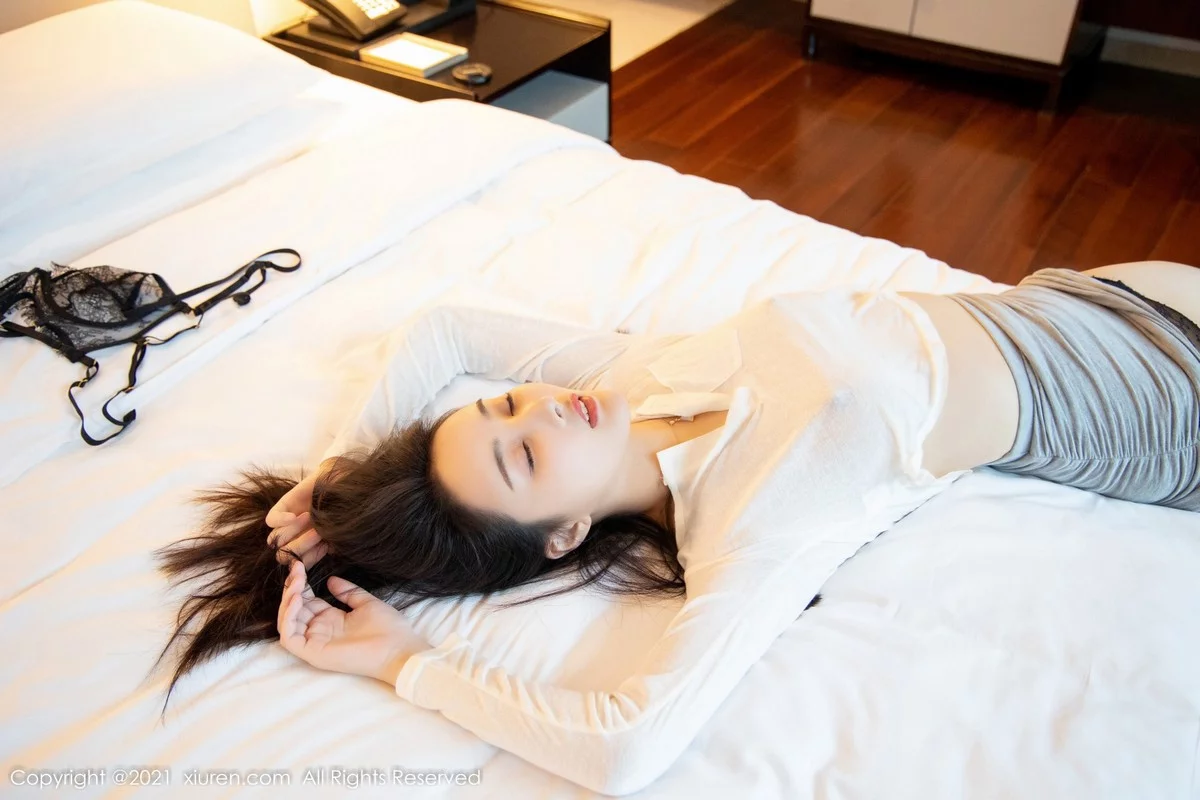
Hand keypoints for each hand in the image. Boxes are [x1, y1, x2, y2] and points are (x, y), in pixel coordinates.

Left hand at [267, 460, 336, 567]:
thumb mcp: (341, 532)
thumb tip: (328, 552)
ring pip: (274, 540)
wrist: (342, 483)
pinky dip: (281, 520)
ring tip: (309, 517)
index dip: (309, 559)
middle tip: (318, 533)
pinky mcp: (282, 507)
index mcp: (308, 549)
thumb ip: (333, 546)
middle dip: (300, 546)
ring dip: (293, 532)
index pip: (298, 565)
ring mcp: (286, 524)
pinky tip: (294, 516)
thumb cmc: (345, 510)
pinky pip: (271, 520)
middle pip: (282, 555)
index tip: (325, 547)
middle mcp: (294, 538)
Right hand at [277, 561, 425, 684]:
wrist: (398, 649)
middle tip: (296, 569)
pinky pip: (290, 638)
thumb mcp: (366, 603)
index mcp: (332, 619)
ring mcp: (315, 642)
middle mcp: (320, 630)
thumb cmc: (387, 628)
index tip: (299, 566)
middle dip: (292, 588)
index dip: (300, 584)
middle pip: (294, 609)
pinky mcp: (313, 653)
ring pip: (288, 622)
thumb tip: (331, 580)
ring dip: (288, 600)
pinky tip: (298, 599)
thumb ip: (348, 592)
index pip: (306, 601)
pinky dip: (289, 618)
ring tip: (297, 583)